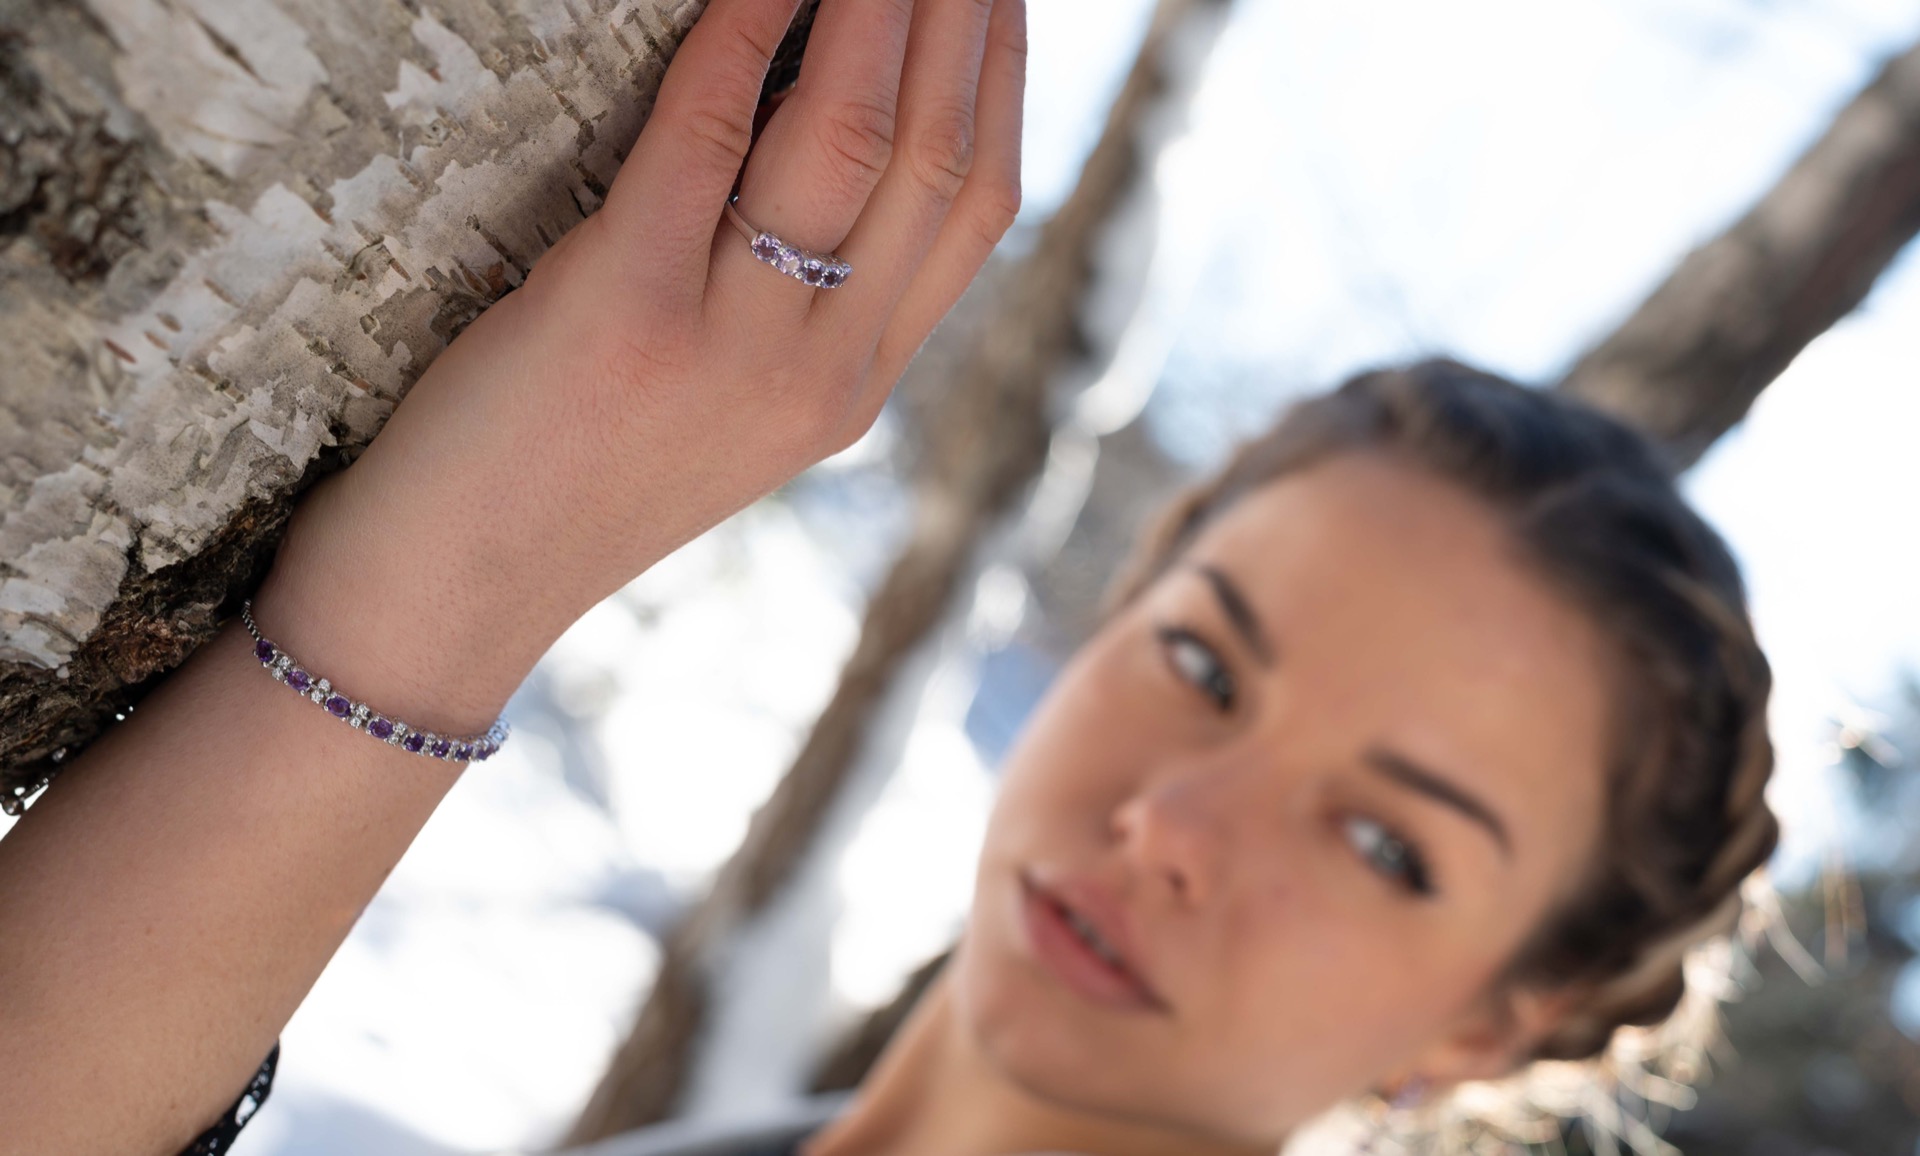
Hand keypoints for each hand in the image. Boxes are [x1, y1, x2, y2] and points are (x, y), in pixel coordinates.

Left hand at [268, 0, 1026, 711]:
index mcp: (856, 388)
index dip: (1001, 72)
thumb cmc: (563, 482)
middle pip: (938, 152)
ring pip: (852, 134)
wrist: (451, 600)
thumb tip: (819, 138)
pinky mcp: (626, 313)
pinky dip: (742, 28)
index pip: (980, 207)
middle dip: (962, 9)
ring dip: (879, 0)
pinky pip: (704, 135)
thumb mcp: (721, 405)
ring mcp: (737, 350)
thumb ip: (794, 301)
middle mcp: (825, 372)